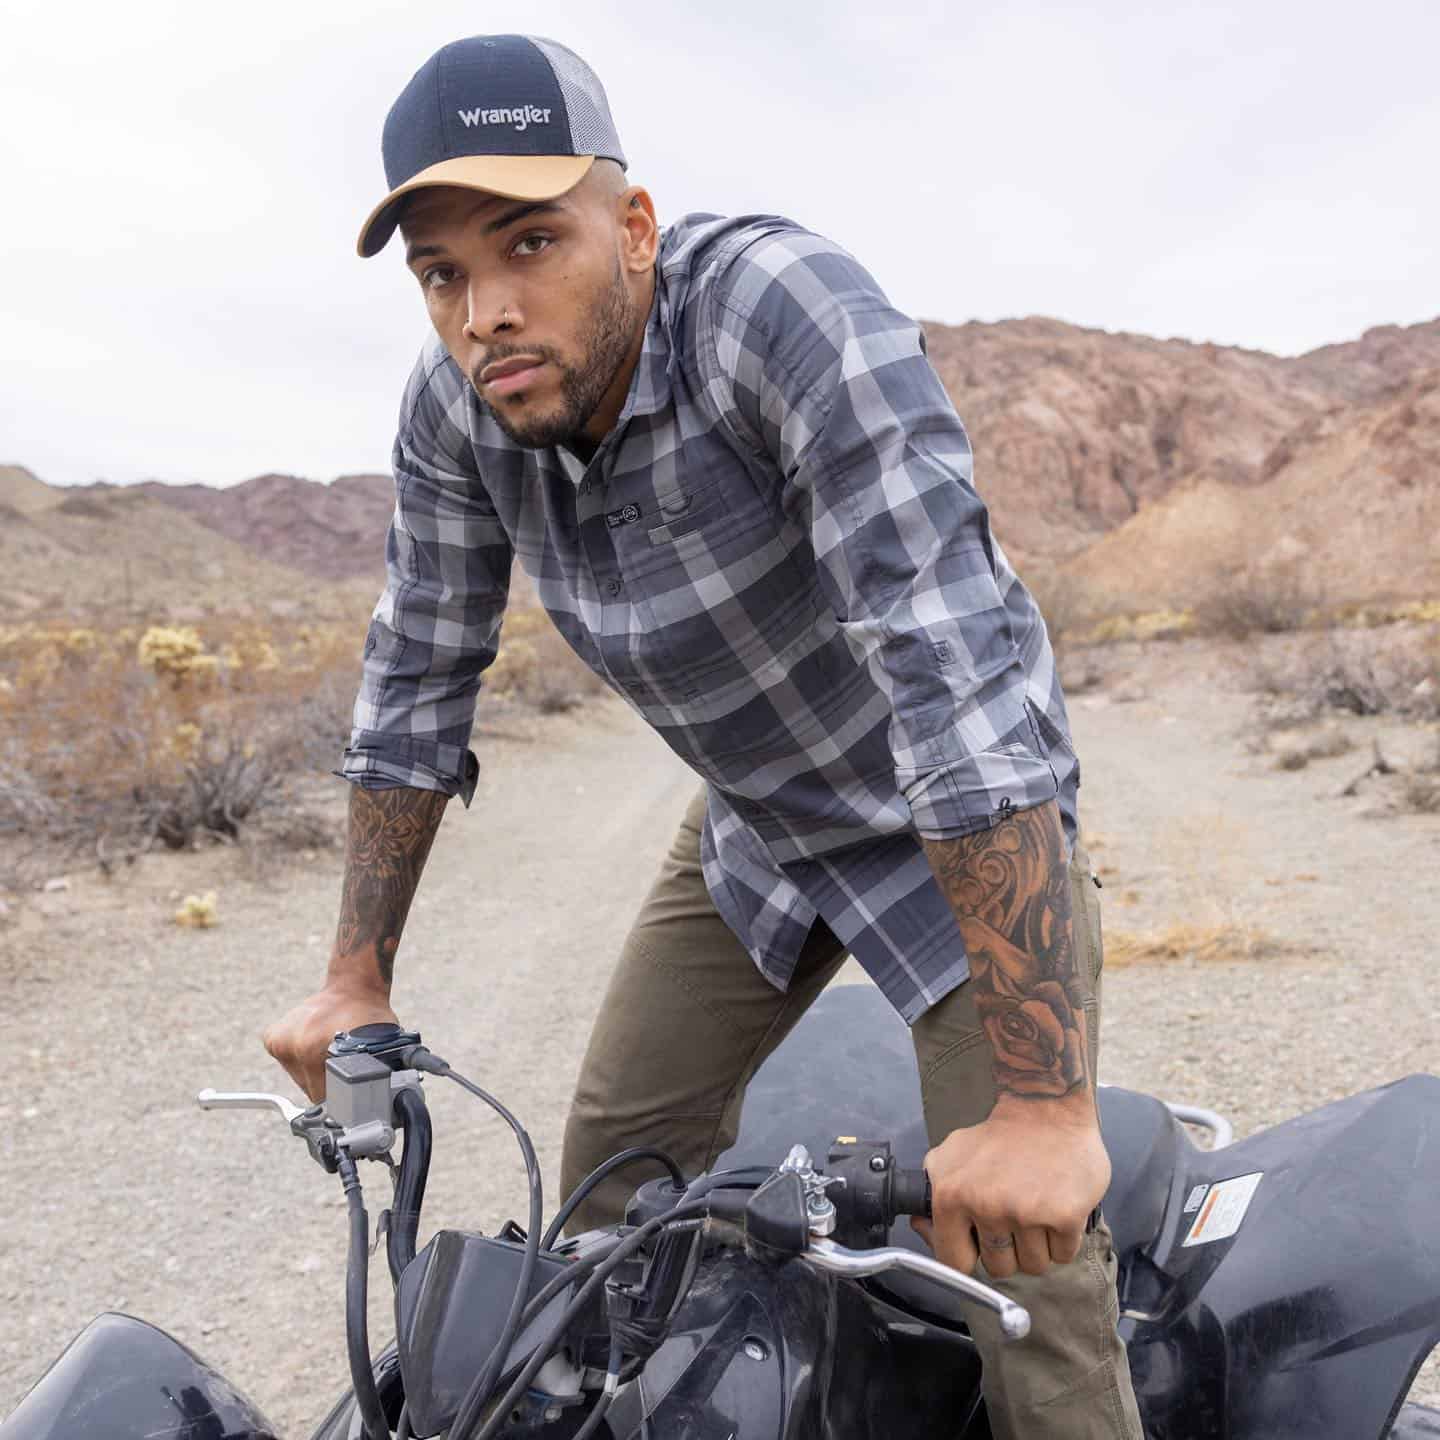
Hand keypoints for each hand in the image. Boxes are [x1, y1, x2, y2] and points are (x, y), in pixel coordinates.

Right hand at [261, 983, 398, 1100]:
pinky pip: (289, 1065)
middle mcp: (295, 1046)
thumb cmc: (369, 1017)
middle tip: (343, 1065)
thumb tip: (376, 1108)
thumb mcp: (381, 1049)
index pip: (326, 1098)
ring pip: (300, 1080)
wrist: (352, 987)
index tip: (351, 1093)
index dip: (342, 1099)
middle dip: (329, 1085)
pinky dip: (302, 1061)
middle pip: (312, 1091)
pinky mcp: (272, 1038)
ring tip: (331, 1053)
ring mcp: (281, 1041)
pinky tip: (317, 1046)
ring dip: (315, 1074)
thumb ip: (371, 1078)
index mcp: (315, 1050)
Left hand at [911, 1099, 1109, 1279]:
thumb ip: (933, 1192)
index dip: (970, 1257)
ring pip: (1034, 1265)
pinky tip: (1056, 1206)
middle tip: (1015, 1213)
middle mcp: (987, 1207)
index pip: (955, 1261)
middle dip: (1009, 1249)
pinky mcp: (1065, 1216)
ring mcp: (1026, 1213)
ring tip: (1036, 1206)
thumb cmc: (999, 1136)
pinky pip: (1063, 1254)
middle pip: (1000, 1268)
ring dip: (1037, 1245)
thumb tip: (922, 1226)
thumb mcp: (951, 1155)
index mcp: (952, 1196)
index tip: (981, 1246)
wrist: (1046, 1109)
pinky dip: (1063, 1238)